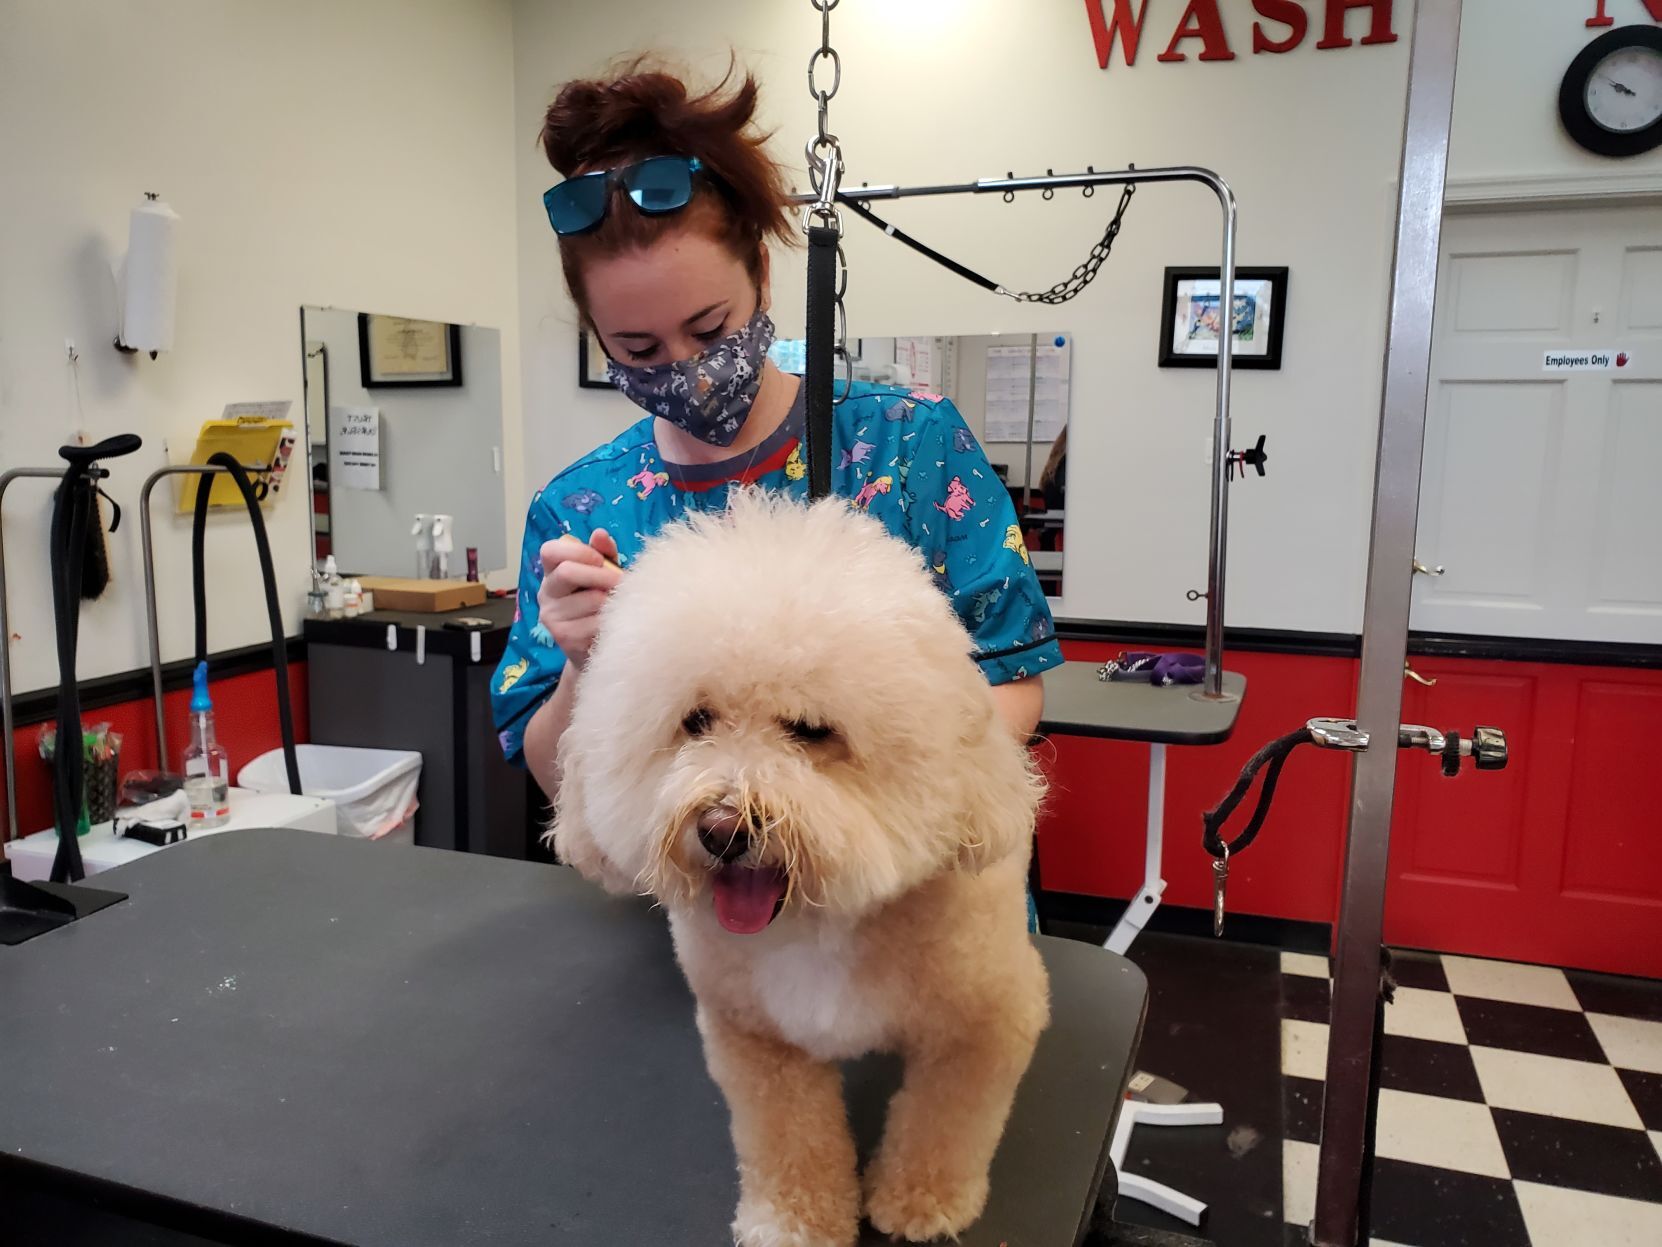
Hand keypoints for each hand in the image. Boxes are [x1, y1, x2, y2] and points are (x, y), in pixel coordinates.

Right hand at [537, 529, 622, 668]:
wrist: (596, 646)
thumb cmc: (601, 602)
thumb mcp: (604, 573)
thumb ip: (604, 553)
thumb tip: (599, 534)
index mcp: (552, 572)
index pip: (550, 551)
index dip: (577, 551)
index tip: (599, 559)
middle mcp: (545, 593)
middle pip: (567, 572)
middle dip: (600, 575)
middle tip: (620, 582)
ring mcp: (551, 617)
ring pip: (589, 599)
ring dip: (611, 600)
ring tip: (619, 604)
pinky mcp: (564, 638)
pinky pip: (595, 622)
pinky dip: (611, 621)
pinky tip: (613, 624)